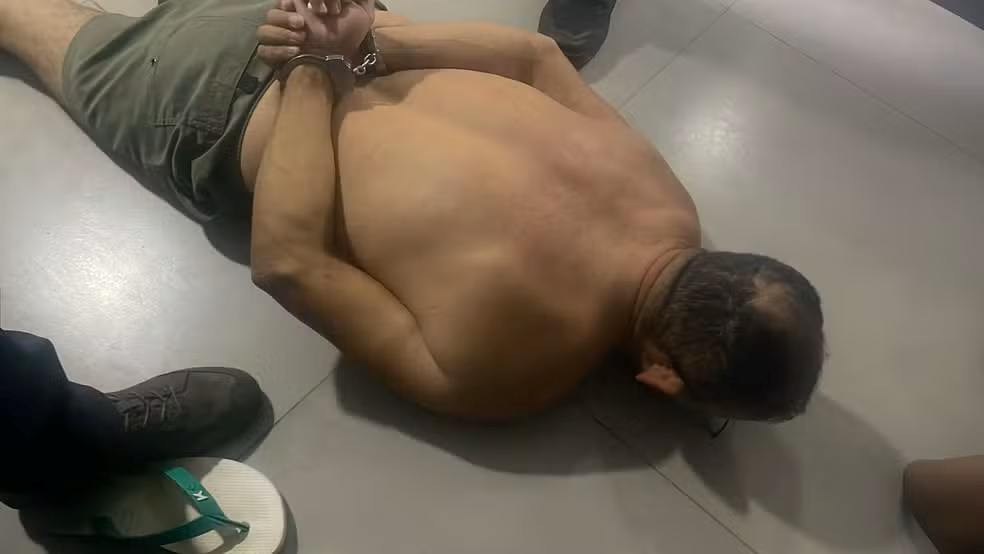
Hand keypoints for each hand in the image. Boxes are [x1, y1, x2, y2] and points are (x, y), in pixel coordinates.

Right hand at [257, 0, 374, 66]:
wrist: (345, 61)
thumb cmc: (349, 34)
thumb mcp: (357, 11)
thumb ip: (355, 1)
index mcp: (298, 9)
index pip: (282, 2)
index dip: (287, 3)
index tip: (302, 5)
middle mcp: (285, 24)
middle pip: (270, 15)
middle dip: (285, 18)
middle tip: (302, 25)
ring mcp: (278, 41)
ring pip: (263, 31)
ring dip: (281, 34)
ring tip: (300, 40)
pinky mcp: (275, 59)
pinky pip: (263, 51)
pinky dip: (278, 51)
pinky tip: (295, 52)